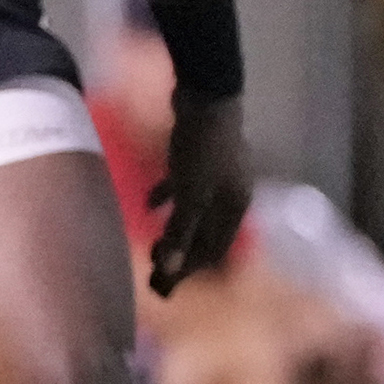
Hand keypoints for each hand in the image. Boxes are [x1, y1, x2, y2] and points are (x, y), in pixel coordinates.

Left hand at [148, 94, 251, 294]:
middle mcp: (231, 196)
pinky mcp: (198, 160)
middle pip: (205, 235)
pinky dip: (167, 200)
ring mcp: (216, 177)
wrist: (206, 96)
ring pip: (193, 215)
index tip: (164, 287)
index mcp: (236, 208)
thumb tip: (172, 270)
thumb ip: (181, 230)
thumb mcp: (191, 193)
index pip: (214, 251)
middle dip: (181, 255)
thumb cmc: (201, 148)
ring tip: (152, 247)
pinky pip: (183, 189)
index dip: (189, 271)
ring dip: (174, 231)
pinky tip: (147, 206)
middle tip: (154, 273)